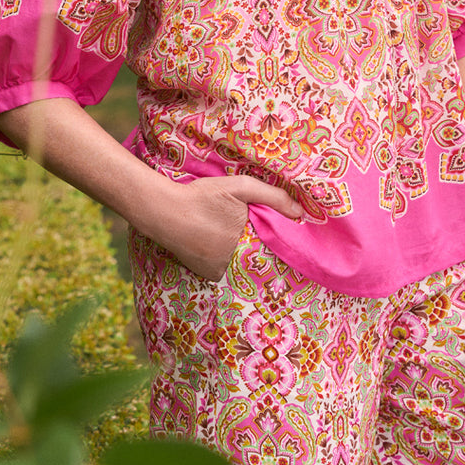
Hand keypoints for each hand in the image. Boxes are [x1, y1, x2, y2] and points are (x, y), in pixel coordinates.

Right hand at [155, 175, 301, 280]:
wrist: (164, 211)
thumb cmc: (202, 197)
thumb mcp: (240, 188)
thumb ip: (272, 197)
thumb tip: (301, 213)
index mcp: (244, 246)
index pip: (272, 252)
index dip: (276, 244)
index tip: (281, 240)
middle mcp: (232, 266)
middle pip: (255, 258)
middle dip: (256, 247)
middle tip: (249, 233)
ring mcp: (217, 274)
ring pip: (240, 265)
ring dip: (239, 254)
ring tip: (228, 235)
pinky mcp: (206, 275)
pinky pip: (225, 269)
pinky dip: (225, 259)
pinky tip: (216, 243)